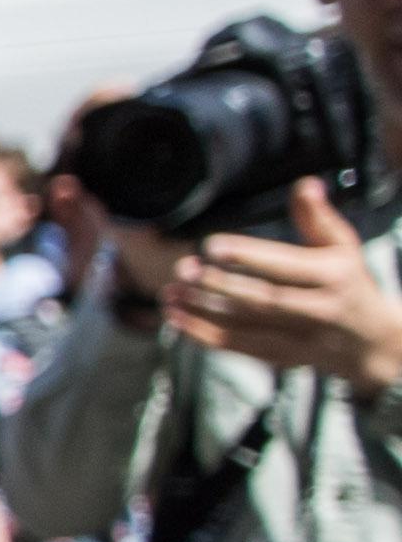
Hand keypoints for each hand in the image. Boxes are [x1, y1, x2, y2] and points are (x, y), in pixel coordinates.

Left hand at [164, 181, 401, 391]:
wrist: (371, 342)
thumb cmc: (349, 282)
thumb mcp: (343, 247)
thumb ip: (318, 218)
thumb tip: (305, 184)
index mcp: (334, 277)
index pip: (287, 268)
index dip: (249, 257)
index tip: (211, 245)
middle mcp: (319, 310)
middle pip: (263, 300)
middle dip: (220, 285)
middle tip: (184, 268)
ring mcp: (301, 339)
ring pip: (246, 326)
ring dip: (203, 311)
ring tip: (171, 292)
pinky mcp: (283, 358)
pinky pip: (239, 348)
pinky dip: (203, 336)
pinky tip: (176, 318)